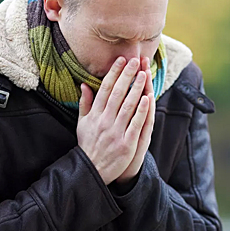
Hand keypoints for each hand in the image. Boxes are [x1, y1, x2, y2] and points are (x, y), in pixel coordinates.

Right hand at [78, 57, 149, 184]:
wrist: (91, 170)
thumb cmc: (88, 144)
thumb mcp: (82, 123)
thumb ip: (84, 103)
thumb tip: (84, 85)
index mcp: (94, 115)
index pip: (105, 89)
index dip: (113, 73)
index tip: (120, 60)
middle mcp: (104, 121)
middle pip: (117, 94)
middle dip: (126, 76)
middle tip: (134, 61)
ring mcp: (115, 132)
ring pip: (128, 106)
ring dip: (136, 88)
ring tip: (143, 74)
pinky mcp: (126, 144)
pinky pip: (135, 124)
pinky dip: (141, 110)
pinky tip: (147, 98)